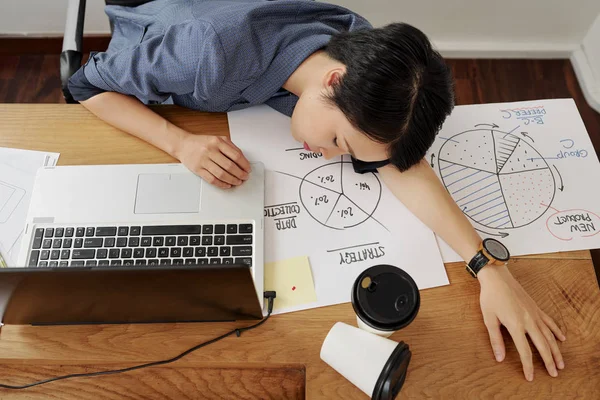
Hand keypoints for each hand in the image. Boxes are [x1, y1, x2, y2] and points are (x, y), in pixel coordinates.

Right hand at [175, 134, 250, 188]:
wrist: (183, 144)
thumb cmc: (202, 142)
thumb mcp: (218, 139)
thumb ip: (231, 147)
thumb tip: (243, 160)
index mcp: (217, 142)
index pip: (236, 155)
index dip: (244, 164)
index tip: (248, 169)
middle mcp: (210, 151)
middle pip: (230, 166)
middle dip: (240, 174)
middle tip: (244, 177)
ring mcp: (203, 160)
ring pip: (221, 174)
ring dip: (232, 180)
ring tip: (237, 182)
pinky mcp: (198, 169)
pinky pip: (212, 179)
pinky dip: (221, 184)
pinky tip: (227, 185)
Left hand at [478, 264, 565, 380]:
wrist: (497, 277)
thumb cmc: (490, 297)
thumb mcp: (489, 319)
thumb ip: (495, 340)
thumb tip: (499, 358)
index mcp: (516, 325)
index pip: (525, 352)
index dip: (528, 366)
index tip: (530, 377)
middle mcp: (529, 321)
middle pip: (542, 346)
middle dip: (549, 361)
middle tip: (554, 374)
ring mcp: (534, 314)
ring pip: (549, 336)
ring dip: (556, 350)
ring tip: (561, 363)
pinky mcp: (536, 308)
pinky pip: (549, 322)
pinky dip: (556, 331)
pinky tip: (562, 339)